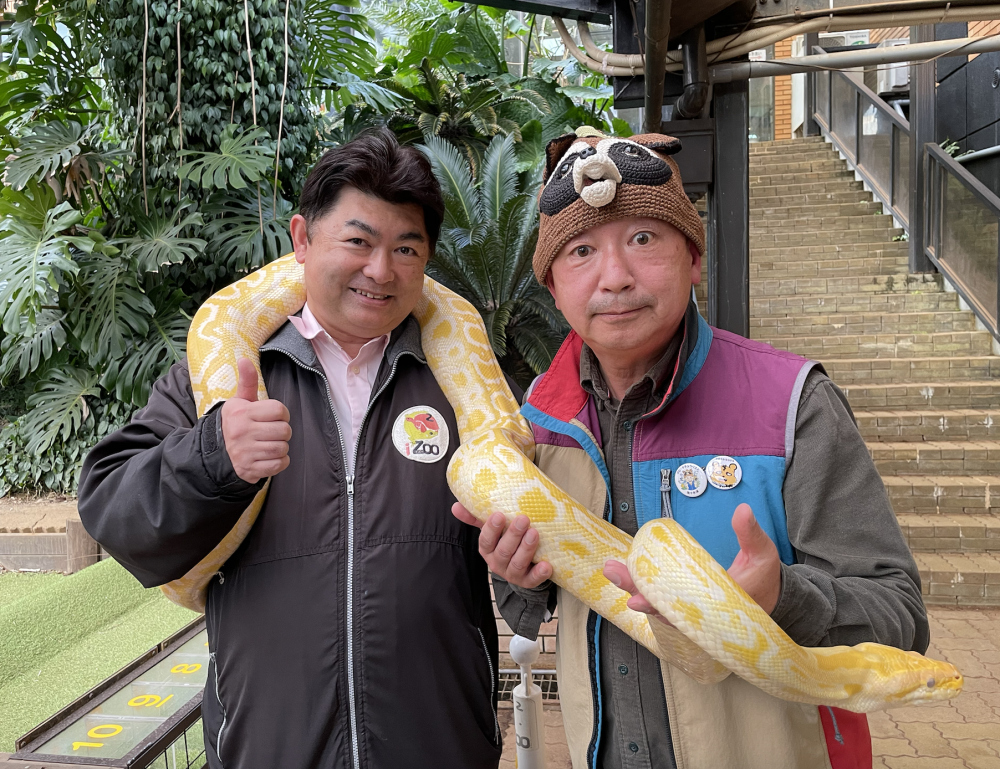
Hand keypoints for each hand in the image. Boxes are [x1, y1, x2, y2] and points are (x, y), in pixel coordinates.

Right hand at [220, 358, 291, 483]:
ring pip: (282, 448)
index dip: (282, 414)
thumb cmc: (235, 423)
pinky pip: (279, 465)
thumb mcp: (239, 401)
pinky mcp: (249, 469)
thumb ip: (247, 381)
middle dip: (282, 431)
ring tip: (270, 443)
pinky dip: (279, 462)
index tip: (273, 417)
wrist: (216, 452)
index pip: (280, 410)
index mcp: (242, 413)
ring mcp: (245, 452)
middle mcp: (242, 432)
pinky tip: (269, 456)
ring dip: (281, 447)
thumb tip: (244, 359)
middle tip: (272, 432)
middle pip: (284, 430)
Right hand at [451, 503, 551, 587]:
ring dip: (526, 549)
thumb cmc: (505, 540)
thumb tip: (455, 506)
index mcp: (487, 549)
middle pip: (503, 551)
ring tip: (535, 534)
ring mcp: (512, 574)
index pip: (486, 540)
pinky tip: (547, 565)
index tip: (499, 515)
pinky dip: (539, 574)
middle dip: (513, 535)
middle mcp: (497, 562)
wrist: (523, 565)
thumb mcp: (492, 529)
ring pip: (517, 564)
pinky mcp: (527, 581)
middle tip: (523, 519)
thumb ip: (475, 517)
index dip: (492, 529)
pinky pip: (533, 580)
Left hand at [603, 503, 781, 624]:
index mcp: (719, 605)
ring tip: (613, 571)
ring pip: (660, 607)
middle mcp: (702, 615)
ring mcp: (695, 613)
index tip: (636, 598)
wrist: (773, 598)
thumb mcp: (763, 553)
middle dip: (635, 590)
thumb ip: (750, 534)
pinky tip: (628, 576)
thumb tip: (742, 510)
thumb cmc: (766, 576)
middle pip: (662, 608)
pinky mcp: (691, 607)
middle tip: (613, 573)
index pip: (682, 609)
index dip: (657, 604)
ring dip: (635, 589)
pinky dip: (647, 591)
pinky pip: (665, 604)